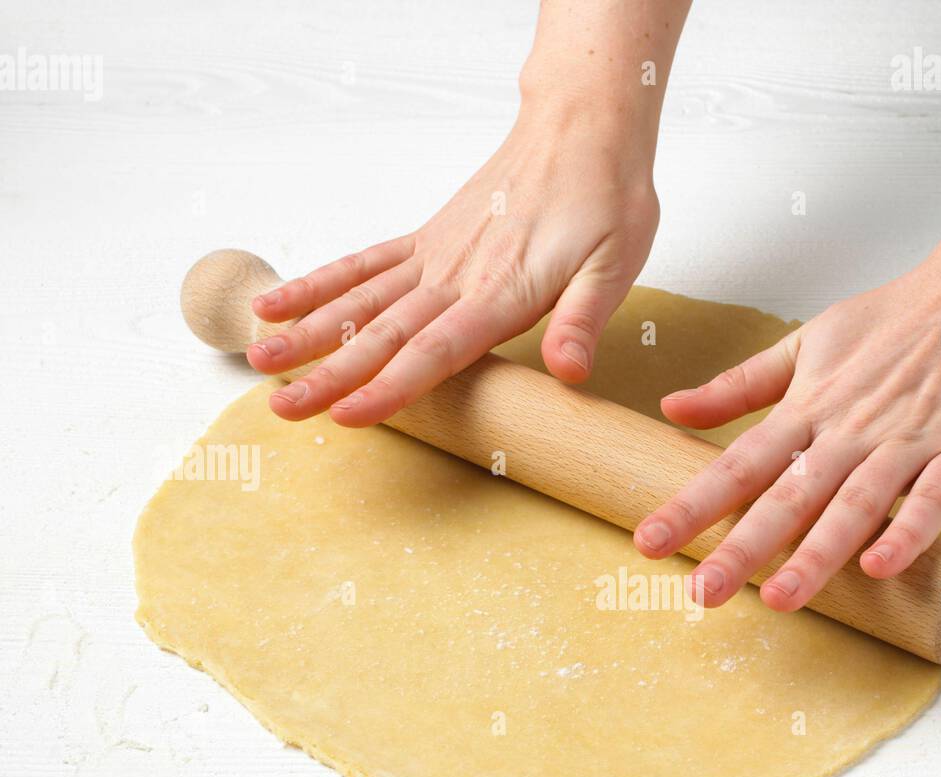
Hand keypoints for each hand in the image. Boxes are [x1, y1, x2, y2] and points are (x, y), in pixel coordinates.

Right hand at [246, 111, 658, 425]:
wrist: (584, 130)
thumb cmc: (604, 201)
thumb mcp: (614, 266)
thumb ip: (582, 321)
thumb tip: (570, 372)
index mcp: (500, 293)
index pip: (436, 351)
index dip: (391, 387)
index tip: (347, 415)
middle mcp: (456, 277)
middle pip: (382, 335)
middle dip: (329, 375)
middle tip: (282, 409)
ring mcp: (434, 257)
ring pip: (359, 300)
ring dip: (308, 332)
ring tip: (259, 359)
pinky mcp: (426, 240)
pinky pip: (363, 265)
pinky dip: (319, 285)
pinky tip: (278, 303)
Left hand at [633, 240, 940, 607]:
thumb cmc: (899, 319)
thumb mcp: (808, 342)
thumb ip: (742, 385)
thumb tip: (672, 407)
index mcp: (809, 405)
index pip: (738, 462)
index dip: (692, 504)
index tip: (649, 542)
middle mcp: (850, 428)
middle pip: (787, 494)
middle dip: (742, 547)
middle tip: (702, 593)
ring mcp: (907, 440)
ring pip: (854, 504)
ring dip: (815, 553)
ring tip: (779, 599)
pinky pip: (932, 498)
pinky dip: (907, 531)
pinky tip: (878, 567)